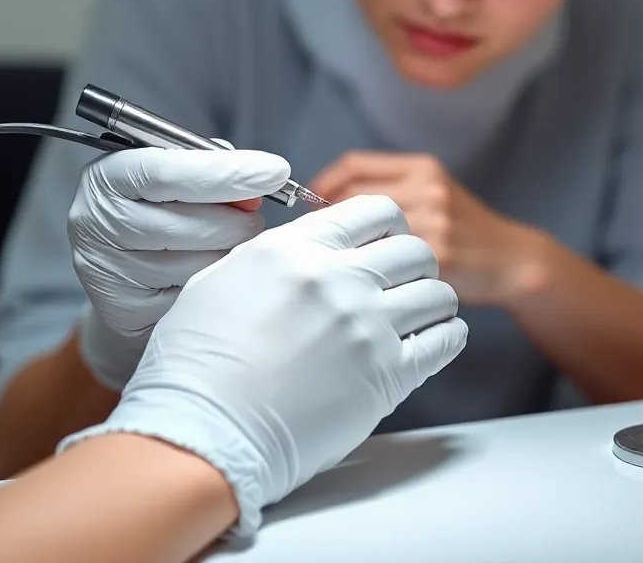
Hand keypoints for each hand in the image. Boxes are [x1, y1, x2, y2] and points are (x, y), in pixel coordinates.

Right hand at [59, 195, 467, 537]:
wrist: (204, 432)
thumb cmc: (196, 365)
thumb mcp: (219, 281)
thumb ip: (271, 258)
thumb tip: (299, 252)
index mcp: (295, 250)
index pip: (371, 210)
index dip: (384, 224)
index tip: (383, 240)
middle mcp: (337, 279)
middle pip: (413, 248)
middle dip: (413, 262)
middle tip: (402, 281)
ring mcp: (366, 327)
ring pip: (437, 291)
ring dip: (432, 300)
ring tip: (420, 313)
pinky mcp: (386, 377)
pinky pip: (444, 341)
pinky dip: (446, 336)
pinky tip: (433, 340)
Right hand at [67, 146, 291, 389]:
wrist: (125, 273)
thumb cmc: (163, 210)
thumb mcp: (179, 176)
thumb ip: (213, 169)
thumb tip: (258, 185)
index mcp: (107, 176)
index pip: (168, 171)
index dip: (227, 171)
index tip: (276, 171)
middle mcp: (97, 221)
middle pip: (187, 222)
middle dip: (238, 221)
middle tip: (255, 219)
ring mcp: (108, 271)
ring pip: (196, 265)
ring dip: (230, 256)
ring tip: (232, 247)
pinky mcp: (125, 312)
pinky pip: (194, 300)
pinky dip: (218, 288)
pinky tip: (219, 281)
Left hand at [310, 151, 541, 304]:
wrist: (512, 258)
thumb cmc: (464, 226)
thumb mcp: (432, 190)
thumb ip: (388, 186)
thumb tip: (325, 198)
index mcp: (422, 167)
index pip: (354, 165)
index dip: (323, 183)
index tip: (309, 201)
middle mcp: (427, 189)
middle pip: (354, 196)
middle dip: (329, 216)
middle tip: (321, 236)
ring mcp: (433, 223)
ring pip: (366, 231)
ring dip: (348, 246)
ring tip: (344, 259)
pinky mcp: (439, 257)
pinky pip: (388, 260)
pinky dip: (371, 268)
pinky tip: (370, 278)